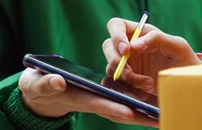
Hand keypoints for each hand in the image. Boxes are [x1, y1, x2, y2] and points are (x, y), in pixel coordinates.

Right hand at [18, 68, 157, 126]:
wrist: (42, 90)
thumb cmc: (39, 85)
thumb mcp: (39, 84)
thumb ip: (47, 83)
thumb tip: (58, 81)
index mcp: (79, 97)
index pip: (99, 103)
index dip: (113, 108)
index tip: (129, 113)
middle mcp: (93, 100)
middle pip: (118, 110)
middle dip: (138, 116)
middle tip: (157, 119)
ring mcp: (100, 99)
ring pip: (125, 107)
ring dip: (143, 112)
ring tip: (162, 115)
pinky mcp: (104, 96)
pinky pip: (124, 101)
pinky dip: (139, 106)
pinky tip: (155, 106)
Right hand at [102, 18, 201, 94]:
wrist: (188, 85)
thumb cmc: (186, 61)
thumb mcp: (178, 47)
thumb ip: (158, 39)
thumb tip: (133, 44)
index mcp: (140, 33)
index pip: (116, 25)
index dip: (116, 35)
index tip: (126, 50)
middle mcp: (130, 47)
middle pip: (107, 46)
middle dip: (115, 60)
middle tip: (130, 74)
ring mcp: (127, 64)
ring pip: (112, 68)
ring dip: (127, 78)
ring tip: (149, 83)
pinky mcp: (127, 81)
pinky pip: (117, 84)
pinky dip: (129, 89)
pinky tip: (146, 91)